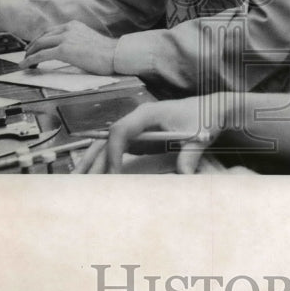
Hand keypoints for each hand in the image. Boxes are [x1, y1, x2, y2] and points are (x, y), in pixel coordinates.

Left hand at [21, 21, 117, 73]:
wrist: (115, 54)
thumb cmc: (107, 52)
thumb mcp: (89, 40)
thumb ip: (77, 41)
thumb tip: (70, 51)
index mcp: (74, 25)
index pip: (51, 31)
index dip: (40, 39)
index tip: (35, 46)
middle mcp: (68, 28)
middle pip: (43, 36)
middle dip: (32, 46)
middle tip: (26, 54)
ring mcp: (65, 38)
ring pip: (40, 44)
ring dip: (29, 54)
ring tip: (24, 62)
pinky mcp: (63, 50)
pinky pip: (41, 55)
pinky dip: (30, 60)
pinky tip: (26, 66)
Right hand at [73, 96, 224, 173]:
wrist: (212, 110)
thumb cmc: (204, 118)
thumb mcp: (199, 136)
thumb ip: (190, 155)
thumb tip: (184, 175)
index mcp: (148, 113)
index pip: (120, 131)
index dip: (113, 153)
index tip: (113, 174)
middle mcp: (137, 119)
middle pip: (107, 138)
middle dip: (92, 158)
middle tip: (78, 181)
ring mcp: (137, 128)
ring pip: (108, 144)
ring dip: (93, 161)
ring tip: (77, 181)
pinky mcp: (140, 138)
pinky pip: (118, 150)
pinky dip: (106, 163)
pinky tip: (96, 178)